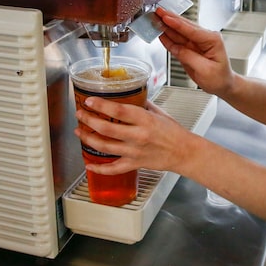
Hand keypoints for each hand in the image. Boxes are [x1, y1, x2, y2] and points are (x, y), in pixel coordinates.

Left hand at [75, 96, 195, 175]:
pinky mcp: (135, 164)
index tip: (90, 101)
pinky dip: (99, 169)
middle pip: (107, 128)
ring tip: (80, 132)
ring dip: (89, 139)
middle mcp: (138, 136)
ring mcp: (135, 152)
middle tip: (80, 115)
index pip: (118, 110)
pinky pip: (114, 169)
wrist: (184, 152)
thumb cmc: (174, 132)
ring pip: (105, 147)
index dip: (101, 105)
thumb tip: (128, 96)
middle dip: (89, 120)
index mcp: (145, 120)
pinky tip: (89, 165)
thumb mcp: (159, 113)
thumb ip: (142, 105)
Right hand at [156, 8, 235, 96]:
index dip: (177, 23)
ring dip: (166, 26)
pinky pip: (177, 42)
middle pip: (184, 26)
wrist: (223, 84)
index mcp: (212, 40)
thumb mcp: (205, 69)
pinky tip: (160, 32)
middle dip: (169, 19)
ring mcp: (196, 43)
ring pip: (178, 33)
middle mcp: (204, 38)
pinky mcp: (189, 49)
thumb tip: (176, 48)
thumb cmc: (220, 78)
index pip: (191, 30)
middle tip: (158, 11)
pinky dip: (167, 38)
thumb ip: (189, 57)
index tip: (166, 17)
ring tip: (155, 20)